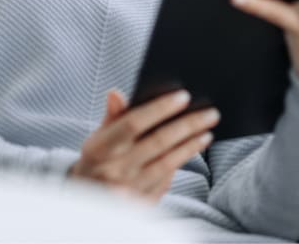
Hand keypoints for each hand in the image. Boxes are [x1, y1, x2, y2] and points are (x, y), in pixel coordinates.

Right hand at [69, 89, 218, 202]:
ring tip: (207, 133)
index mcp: (101, 148)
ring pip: (168, 163)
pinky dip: (179, 165)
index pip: (133, 123)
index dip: (159, 108)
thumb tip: (116, 93)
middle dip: (187, 125)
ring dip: (191, 146)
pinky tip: (190, 152)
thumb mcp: (97, 138)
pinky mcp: (142, 205)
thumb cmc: (97, 162)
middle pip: (158, 142)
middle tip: (210, 113)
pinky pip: (166, 182)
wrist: (88, 200)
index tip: (183, 96)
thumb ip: (111, 116)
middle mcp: (115, 170)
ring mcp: (130, 190)